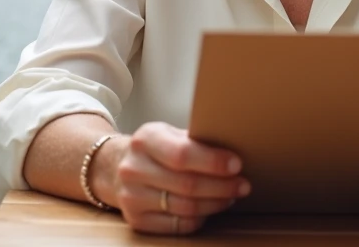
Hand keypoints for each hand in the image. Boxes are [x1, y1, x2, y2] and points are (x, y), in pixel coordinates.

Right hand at [110, 122, 249, 234]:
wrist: (116, 166)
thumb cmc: (155, 149)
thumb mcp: (169, 133)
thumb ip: (195, 140)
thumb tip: (236, 146)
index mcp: (145, 139)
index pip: (182, 154)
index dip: (213, 162)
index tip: (237, 165)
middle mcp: (133, 168)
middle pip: (187, 184)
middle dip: (222, 186)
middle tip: (243, 185)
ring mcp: (132, 197)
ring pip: (185, 207)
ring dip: (215, 203)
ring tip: (231, 196)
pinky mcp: (136, 220)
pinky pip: (178, 225)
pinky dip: (200, 218)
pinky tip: (211, 209)